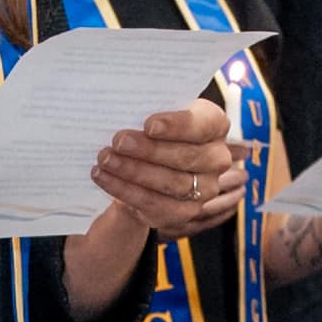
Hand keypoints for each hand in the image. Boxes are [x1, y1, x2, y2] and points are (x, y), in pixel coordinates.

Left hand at [84, 101, 247, 241]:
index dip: (177, 126)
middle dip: (148, 150)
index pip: (204, 124)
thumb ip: (148, 109)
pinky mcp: (185, 212)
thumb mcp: (154, 112)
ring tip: (105, 160)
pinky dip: (125, 191)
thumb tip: (123, 111)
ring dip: (133, 171)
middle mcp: (217, 158)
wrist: (147, 163)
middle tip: (117, 142)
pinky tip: (104, 178)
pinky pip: (155, 204)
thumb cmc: (151, 129)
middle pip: (186, 156)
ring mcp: (205, 189)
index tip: (149, 125)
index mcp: (215, 125)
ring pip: (170, 183)